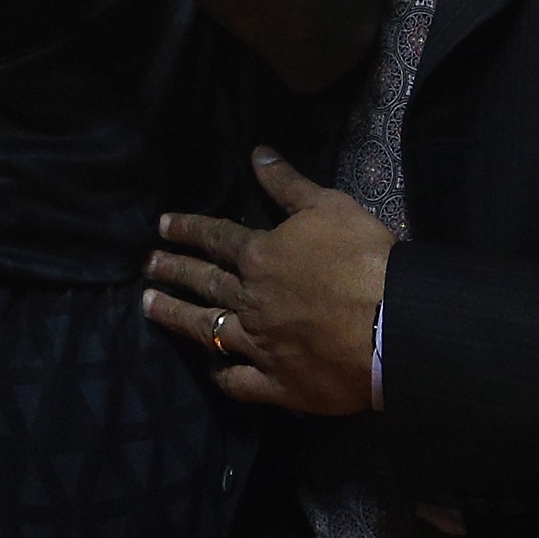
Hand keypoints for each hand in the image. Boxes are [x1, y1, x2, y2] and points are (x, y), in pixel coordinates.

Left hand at [142, 148, 392, 415]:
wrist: (393, 324)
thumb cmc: (362, 258)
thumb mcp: (328, 206)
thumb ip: (288, 184)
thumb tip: (256, 154)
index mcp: (260, 256)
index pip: (216, 237)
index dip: (187, 229)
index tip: (161, 226)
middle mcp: (250, 300)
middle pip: (203, 282)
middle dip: (171, 270)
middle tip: (145, 265)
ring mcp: (259, 345)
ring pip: (208, 330)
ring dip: (176, 316)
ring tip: (147, 306)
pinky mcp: (278, 383)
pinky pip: (241, 382)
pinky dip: (224, 376)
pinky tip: (212, 370)